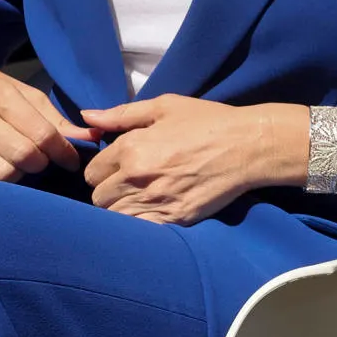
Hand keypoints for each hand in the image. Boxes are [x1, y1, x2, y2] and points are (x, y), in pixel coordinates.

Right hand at [0, 66, 91, 181]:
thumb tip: (91, 137)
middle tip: (41, 160)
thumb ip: (55, 119)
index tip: (72, 162)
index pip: (43, 134)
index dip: (63, 153)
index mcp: (3, 97)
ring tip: (16, 163)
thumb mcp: (24, 95)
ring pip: (2, 173)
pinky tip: (0, 165)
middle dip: (40, 164)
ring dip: (17, 174)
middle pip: (24, 156)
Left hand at [81, 98, 303, 224]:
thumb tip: (86, 117)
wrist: (250, 145)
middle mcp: (137, 177)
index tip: (120, 166)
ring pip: (114, 216)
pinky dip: (138, 223)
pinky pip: (137, 229)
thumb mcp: (166, 106)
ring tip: (140, 197)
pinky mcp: (175, 217)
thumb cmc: (209, 121)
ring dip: (122, 208)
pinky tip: (152, 211)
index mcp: (131, 148)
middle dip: (110, 190)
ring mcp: (156, 200)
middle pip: (98, 197)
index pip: (92, 172)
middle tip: (130, 182)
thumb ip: (121, 114)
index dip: (104, 169)